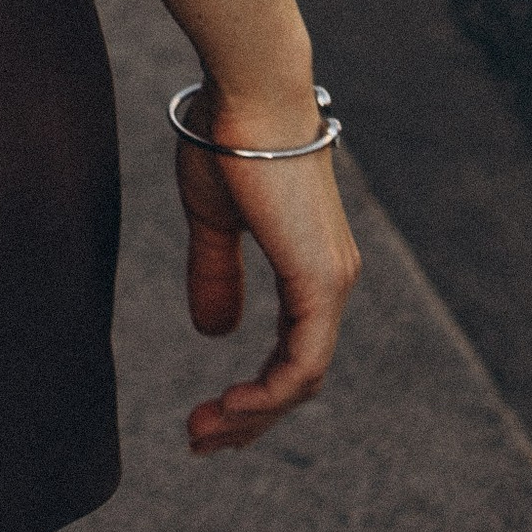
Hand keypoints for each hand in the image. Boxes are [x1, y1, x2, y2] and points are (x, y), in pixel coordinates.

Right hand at [174, 93, 362, 454]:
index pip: (294, 353)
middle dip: (249, 419)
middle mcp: (332, 280)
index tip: (207, 414)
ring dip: (251, 415)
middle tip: (200, 440)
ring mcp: (331, 283)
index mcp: (310, 264)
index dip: (253, 393)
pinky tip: (230, 407)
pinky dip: (267, 395)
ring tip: (202, 433)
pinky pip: (302, 365)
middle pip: (299, 377)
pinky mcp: (320, 282)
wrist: (249, 91)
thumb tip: (215, 333)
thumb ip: (217, 273)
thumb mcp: (213, 218)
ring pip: (302, 380)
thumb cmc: (229, 136)